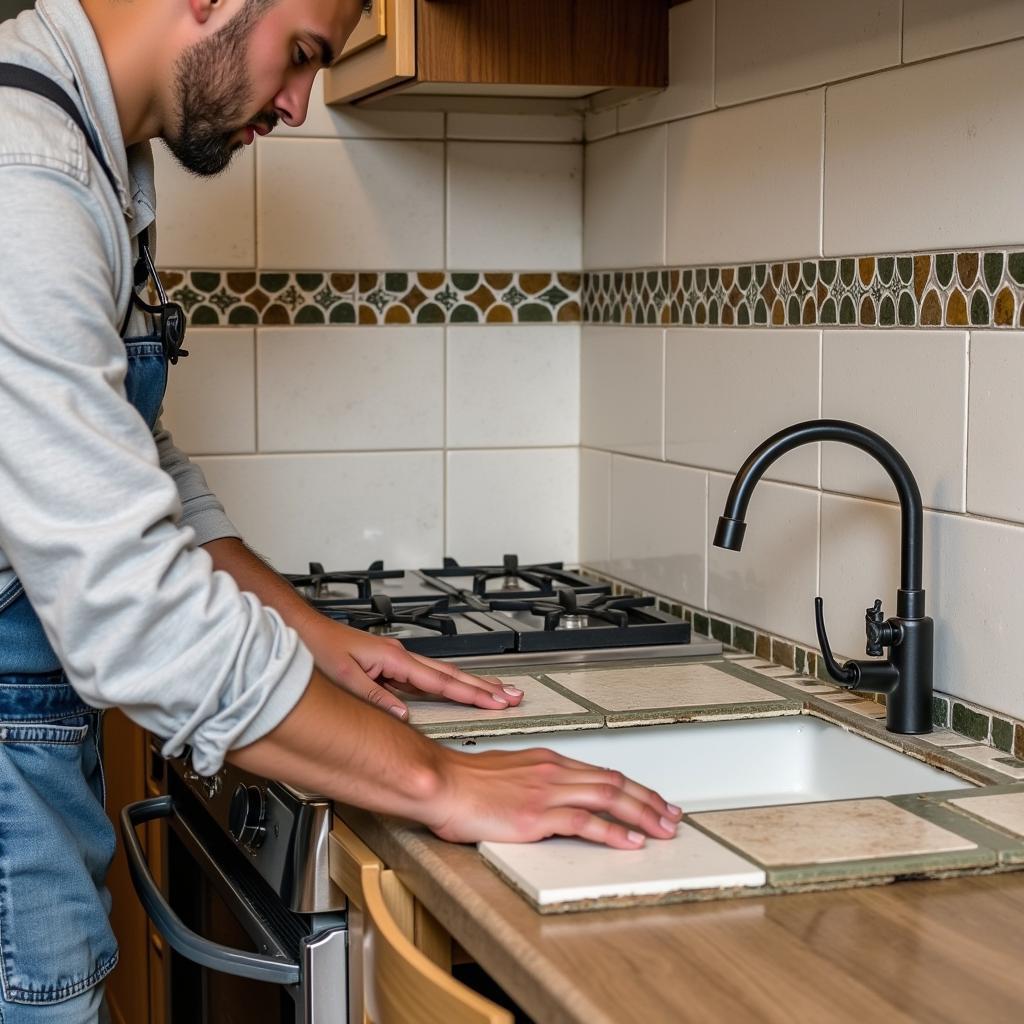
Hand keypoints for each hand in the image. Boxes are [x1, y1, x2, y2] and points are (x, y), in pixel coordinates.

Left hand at [301, 616, 522, 719]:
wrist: (303, 631)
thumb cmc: (319, 649)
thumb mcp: (345, 678)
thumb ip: (377, 698)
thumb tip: (404, 717)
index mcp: (395, 658)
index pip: (442, 681)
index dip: (472, 693)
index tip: (496, 701)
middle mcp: (400, 656)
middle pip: (451, 674)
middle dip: (484, 687)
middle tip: (512, 695)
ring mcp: (397, 658)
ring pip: (443, 673)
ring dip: (470, 684)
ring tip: (495, 692)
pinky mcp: (389, 663)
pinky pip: (427, 676)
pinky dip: (448, 683)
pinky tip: (456, 689)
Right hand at [429, 745, 683, 849]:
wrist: (441, 782)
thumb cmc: (464, 782)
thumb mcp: (507, 775)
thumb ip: (534, 784)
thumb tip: (551, 800)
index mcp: (547, 762)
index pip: (601, 772)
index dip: (633, 788)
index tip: (653, 800)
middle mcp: (552, 771)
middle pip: (613, 782)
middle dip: (648, 800)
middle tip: (671, 816)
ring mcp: (546, 791)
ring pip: (607, 797)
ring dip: (640, 814)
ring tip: (661, 830)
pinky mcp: (536, 814)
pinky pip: (584, 821)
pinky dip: (611, 832)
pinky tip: (628, 842)